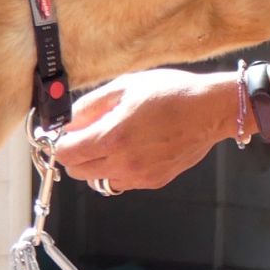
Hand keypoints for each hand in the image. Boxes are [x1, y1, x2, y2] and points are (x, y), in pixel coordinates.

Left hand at [54, 68, 230, 192]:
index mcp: (113, 137)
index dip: (59, 143)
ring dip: (96, 164)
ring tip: (114, 141)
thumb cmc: (171, 93)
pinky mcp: (153, 182)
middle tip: (87, 135)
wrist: (209, 110)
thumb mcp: (125, 87)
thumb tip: (67, 121)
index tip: (63, 134)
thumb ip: (90, 106)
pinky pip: (122, 181)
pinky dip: (118, 169)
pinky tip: (134, 148)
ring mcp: (139, 176)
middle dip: (76, 154)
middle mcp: (124, 163)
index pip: (65, 154)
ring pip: (99, 180)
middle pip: (78, 171)